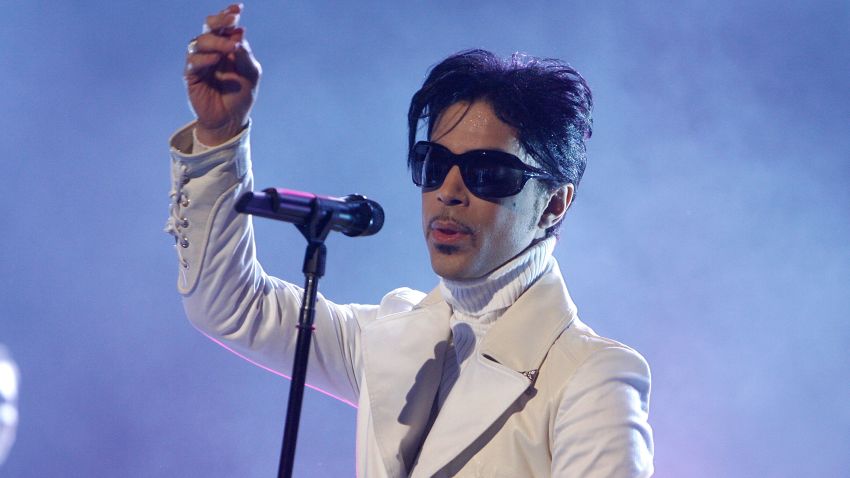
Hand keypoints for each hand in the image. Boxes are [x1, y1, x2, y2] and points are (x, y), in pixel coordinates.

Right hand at [185, 4, 260, 145]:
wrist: (231, 120)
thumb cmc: (241, 95)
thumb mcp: (250, 74)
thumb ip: (244, 54)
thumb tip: (239, 32)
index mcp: (227, 46)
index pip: (226, 25)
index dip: (229, 14)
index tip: (238, 8)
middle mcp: (212, 50)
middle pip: (209, 27)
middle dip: (219, 20)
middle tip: (232, 19)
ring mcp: (201, 61)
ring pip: (200, 41)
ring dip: (216, 41)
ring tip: (230, 47)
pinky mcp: (192, 75)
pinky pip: (193, 61)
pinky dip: (204, 58)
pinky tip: (216, 59)